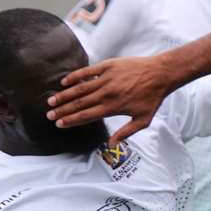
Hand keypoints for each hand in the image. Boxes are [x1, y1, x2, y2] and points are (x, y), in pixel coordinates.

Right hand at [48, 55, 173, 144]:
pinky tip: (64, 82)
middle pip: (79, 103)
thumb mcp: (143, 120)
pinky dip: (74, 77)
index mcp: (113, 108)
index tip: (59, 124)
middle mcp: (107, 94)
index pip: (86, 115)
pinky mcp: (108, 66)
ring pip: (80, 89)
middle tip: (49, 114)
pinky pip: (87, 72)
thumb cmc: (152, 99)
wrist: (160, 74)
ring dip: (64, 95)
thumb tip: (110, 144)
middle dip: (62, 110)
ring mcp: (107, 79)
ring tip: (51, 100)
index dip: (71, 120)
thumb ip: (126, 133)